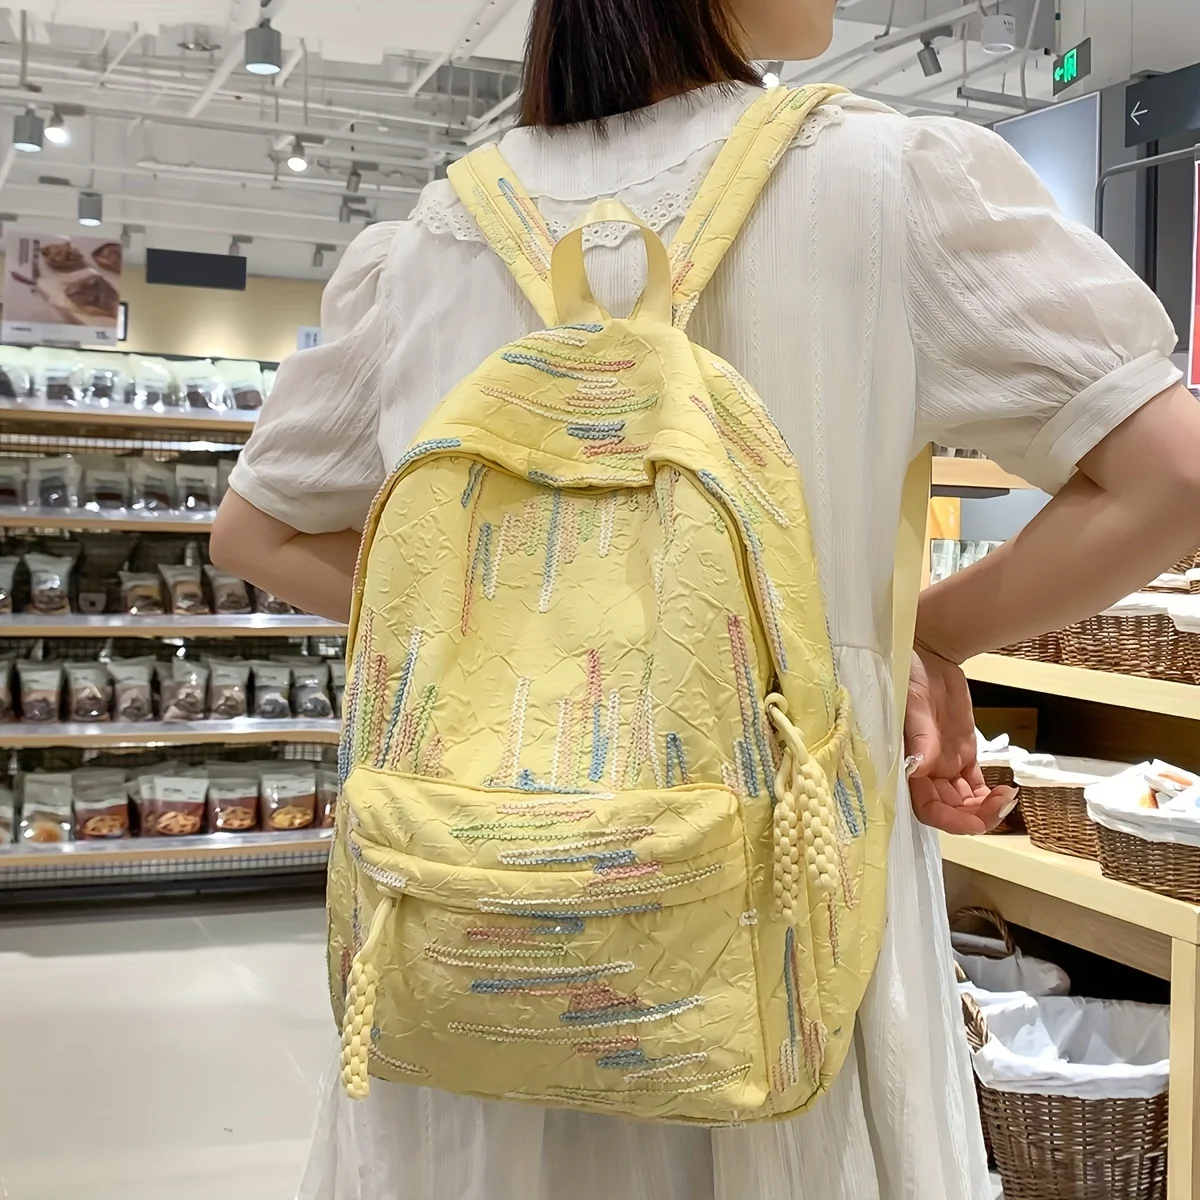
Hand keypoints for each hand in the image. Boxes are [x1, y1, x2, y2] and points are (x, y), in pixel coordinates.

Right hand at [905, 644, 1017, 834]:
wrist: (928, 657)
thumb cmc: (910, 677)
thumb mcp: (913, 704)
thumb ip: (919, 737)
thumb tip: (920, 767)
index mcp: (908, 764)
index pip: (927, 806)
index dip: (949, 820)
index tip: (975, 822)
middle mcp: (926, 771)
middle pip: (949, 810)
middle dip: (974, 816)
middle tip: (1002, 806)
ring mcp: (945, 765)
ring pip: (965, 802)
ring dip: (986, 809)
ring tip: (1008, 797)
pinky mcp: (962, 754)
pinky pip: (976, 786)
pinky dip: (991, 795)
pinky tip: (1006, 791)